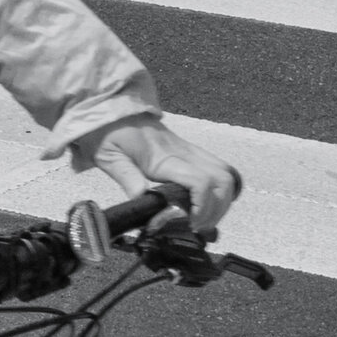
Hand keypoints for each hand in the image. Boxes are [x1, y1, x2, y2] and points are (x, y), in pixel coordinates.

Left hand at [78, 114, 241, 234]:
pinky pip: (220, 169)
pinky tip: (207, 204)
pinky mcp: (193, 152)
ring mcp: (192, 151)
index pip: (200, 181)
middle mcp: (185, 153)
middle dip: (218, 208)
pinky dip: (221, 190)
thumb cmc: (109, 134)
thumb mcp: (109, 157)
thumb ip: (127, 177)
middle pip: (223, 180)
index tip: (191, 224)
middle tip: (198, 227)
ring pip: (227, 174)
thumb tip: (142, 198)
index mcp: (164, 157)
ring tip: (203, 219)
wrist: (114, 110)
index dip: (203, 207)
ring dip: (223, 201)